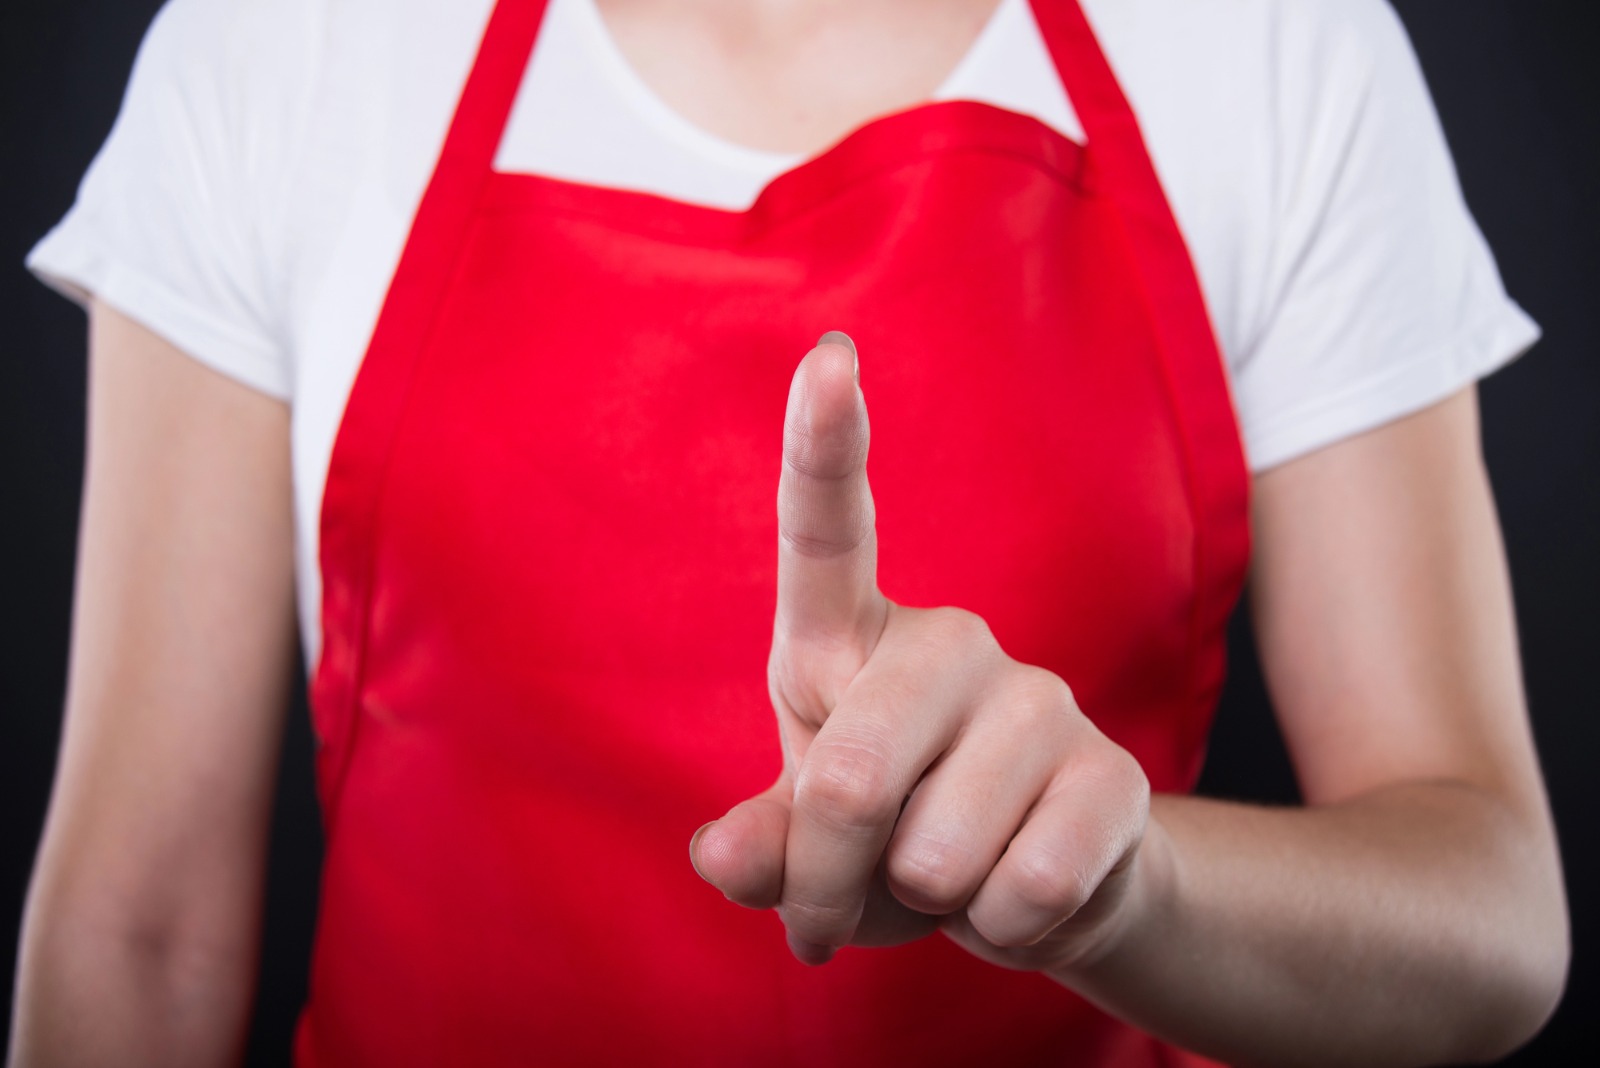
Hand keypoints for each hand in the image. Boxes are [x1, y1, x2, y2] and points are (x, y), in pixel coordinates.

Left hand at [689, 333, 1152, 973]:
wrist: (1031, 887)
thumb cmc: (893, 838)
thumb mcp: (806, 844)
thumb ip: (763, 846)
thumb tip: (723, 859)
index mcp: (851, 639)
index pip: (830, 530)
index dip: (824, 444)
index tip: (830, 354)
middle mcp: (948, 644)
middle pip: (846, 779)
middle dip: (826, 881)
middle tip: (829, 913)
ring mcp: (1038, 700)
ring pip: (935, 852)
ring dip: (922, 906)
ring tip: (947, 879)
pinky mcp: (1113, 774)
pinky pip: (1027, 886)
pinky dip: (1000, 927)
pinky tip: (1015, 890)